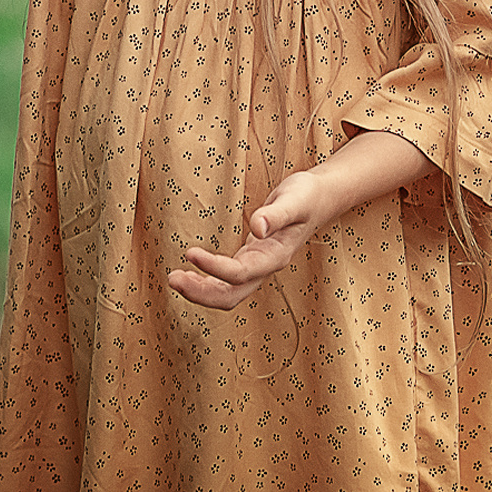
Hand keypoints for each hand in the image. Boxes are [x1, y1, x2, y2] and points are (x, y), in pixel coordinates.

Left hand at [167, 170, 337, 309]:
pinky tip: (190, 274)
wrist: (319, 200)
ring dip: (201, 291)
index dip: (214, 268)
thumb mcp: (294, 200)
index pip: (240, 273)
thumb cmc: (306, 197)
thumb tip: (258, 227)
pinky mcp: (251, 260)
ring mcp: (258, 267)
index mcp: (276, 257)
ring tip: (175, 279)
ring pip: (228, 292)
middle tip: (173, 279)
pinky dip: (207, 281)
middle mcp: (265, 267)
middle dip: (202, 293)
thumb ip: (276, 214)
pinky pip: (228, 281)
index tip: (189, 253)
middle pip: (232, 294)